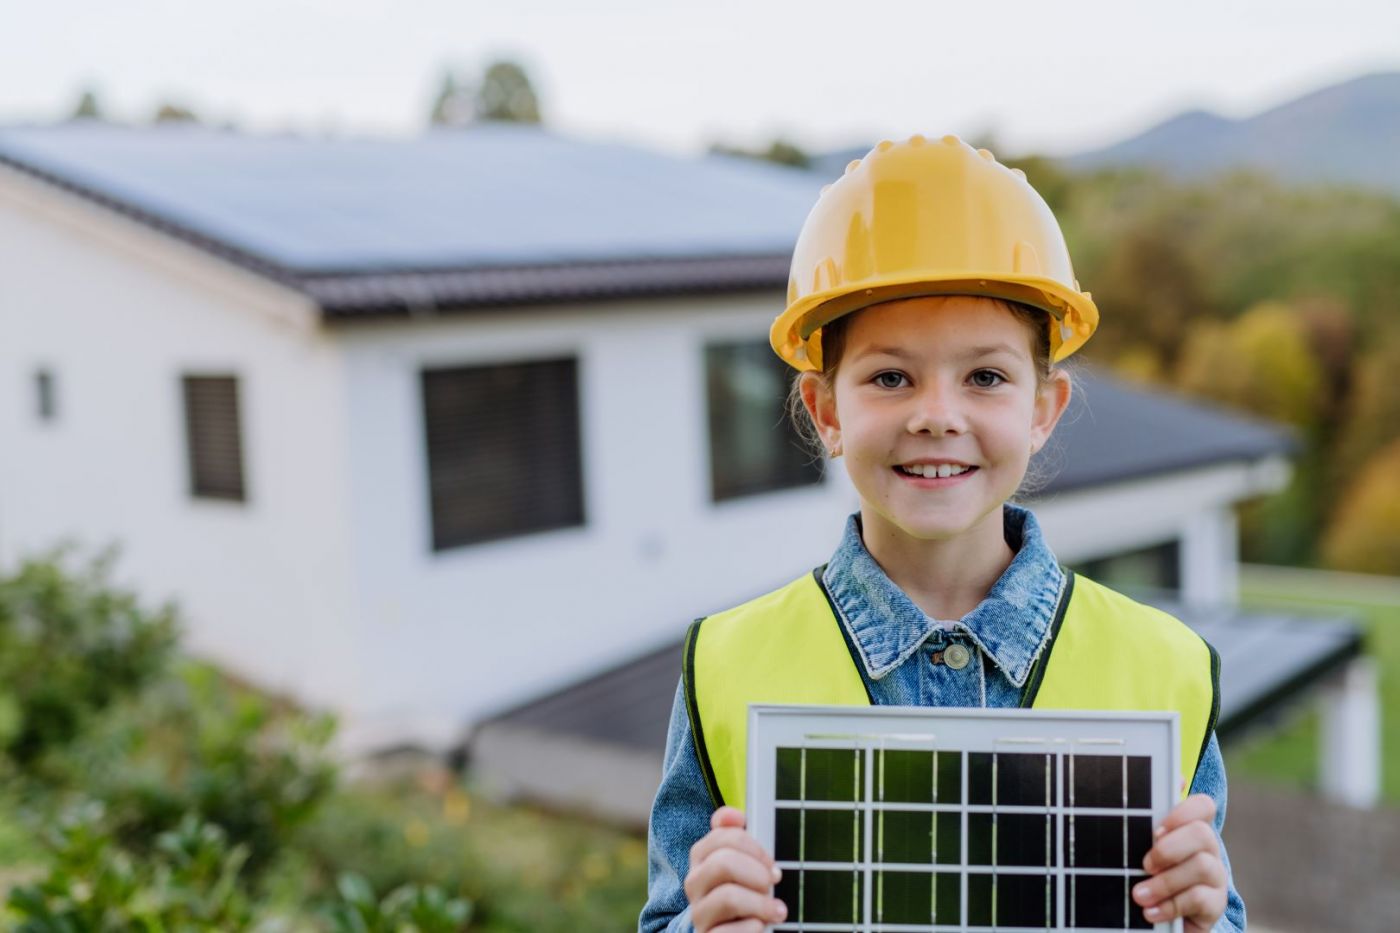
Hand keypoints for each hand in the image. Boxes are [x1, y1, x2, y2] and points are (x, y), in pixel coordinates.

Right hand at [684, 806, 787, 931]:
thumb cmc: (742, 894)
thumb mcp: (742, 864)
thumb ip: (736, 837)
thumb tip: (734, 815)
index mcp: (702, 857)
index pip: (722, 836)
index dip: (753, 847)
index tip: (771, 864)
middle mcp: (694, 883)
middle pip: (724, 863)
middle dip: (757, 873)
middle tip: (772, 884)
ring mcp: (698, 912)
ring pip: (728, 897)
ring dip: (761, 904)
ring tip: (777, 911)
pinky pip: (730, 931)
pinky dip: (752, 928)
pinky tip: (759, 927)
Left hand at [1134, 793, 1226, 930]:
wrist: (1164, 922)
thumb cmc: (1151, 877)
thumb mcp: (1144, 851)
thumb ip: (1145, 826)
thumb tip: (1163, 788)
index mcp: (1191, 830)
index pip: (1203, 806)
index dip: (1182, 812)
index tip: (1156, 831)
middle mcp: (1209, 850)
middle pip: (1202, 833)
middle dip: (1168, 849)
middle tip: (1146, 865)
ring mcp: (1216, 877)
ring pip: (1202, 866)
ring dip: (1165, 882)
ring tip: (1139, 895)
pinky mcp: (1216, 905)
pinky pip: (1199, 899)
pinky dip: (1170, 905)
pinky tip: (1150, 912)